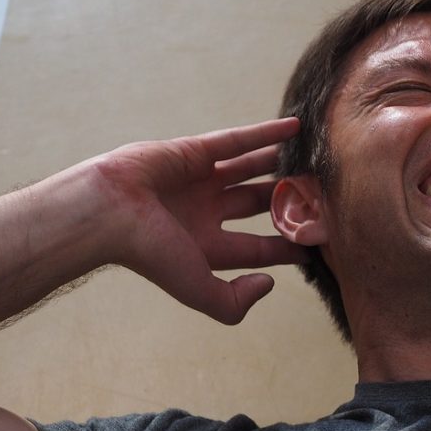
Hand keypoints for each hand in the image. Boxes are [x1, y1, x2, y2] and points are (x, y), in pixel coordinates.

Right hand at [94, 117, 307, 324]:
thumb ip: (233, 302)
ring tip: (312, 160)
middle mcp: (205, 213)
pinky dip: (266, 133)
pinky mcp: (194, 150)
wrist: (107, 212)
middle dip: (287, 201)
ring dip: (279, 165)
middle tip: (323, 195)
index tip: (319, 244)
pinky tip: (295, 128)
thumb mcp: (197, 289)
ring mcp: (199, 180)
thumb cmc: (149, 253)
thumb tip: (270, 283)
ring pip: (250, 170)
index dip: (287, 246)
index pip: (257, 247)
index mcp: (205, 247)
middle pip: (258, 205)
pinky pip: (237, 140)